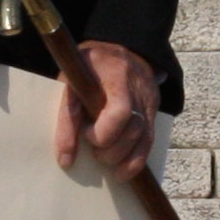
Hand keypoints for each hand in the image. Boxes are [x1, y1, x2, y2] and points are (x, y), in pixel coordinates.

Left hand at [57, 41, 160, 182]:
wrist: (123, 49)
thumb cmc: (89, 68)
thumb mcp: (72, 79)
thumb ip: (68, 114)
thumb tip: (66, 159)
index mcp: (113, 74)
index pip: (119, 111)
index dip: (102, 133)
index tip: (86, 136)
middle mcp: (136, 87)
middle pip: (132, 128)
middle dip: (110, 148)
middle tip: (94, 150)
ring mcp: (148, 99)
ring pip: (143, 137)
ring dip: (122, 158)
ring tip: (105, 159)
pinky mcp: (153, 111)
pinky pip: (149, 142)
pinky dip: (136, 161)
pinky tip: (122, 171)